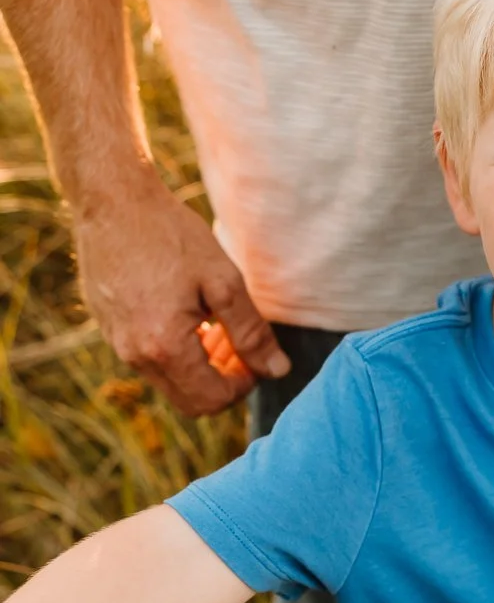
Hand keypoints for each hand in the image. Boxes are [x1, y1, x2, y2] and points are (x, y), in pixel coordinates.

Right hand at [69, 160, 289, 414]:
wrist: (112, 200)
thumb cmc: (171, 235)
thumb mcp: (223, 281)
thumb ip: (252, 332)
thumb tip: (277, 370)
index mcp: (165, 347)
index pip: (213, 400)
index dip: (243, 385)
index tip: (256, 356)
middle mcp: (135, 355)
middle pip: (190, 401)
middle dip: (223, 381)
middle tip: (239, 345)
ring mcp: (116, 342)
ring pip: (169, 381)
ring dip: (200, 366)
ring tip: (217, 325)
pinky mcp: (108, 327)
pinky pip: (148, 358)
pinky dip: (175, 350)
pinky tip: (188, 313)